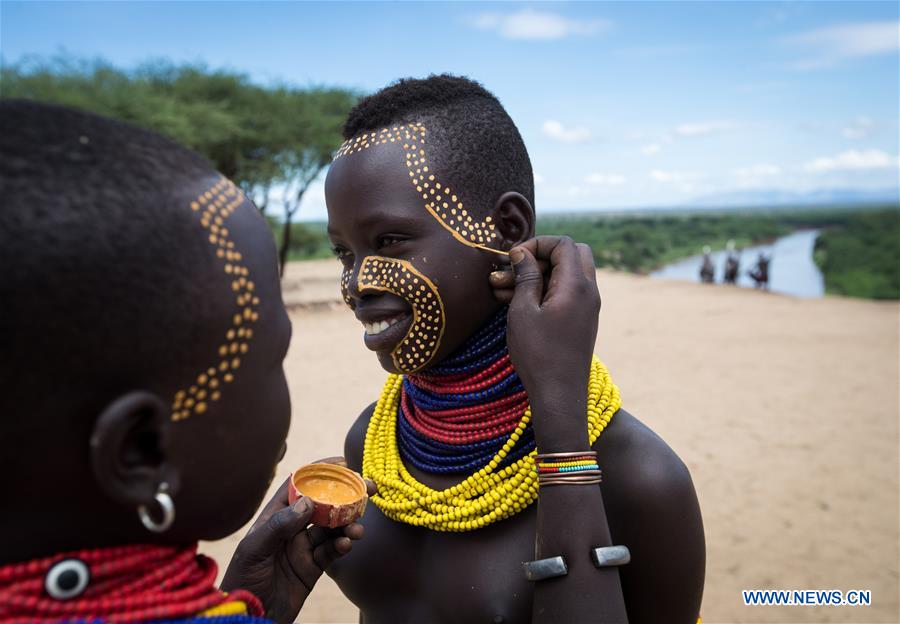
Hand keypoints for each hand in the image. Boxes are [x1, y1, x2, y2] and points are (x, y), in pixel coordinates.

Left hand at [221, 465, 374, 623]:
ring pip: (332, 528)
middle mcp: (290, 528)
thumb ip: (280, 525)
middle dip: (345, 496)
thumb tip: (307, 501)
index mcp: (274, 517)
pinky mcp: (312, 568)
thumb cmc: (243, 581)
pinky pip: (332, 551)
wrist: (248, 618)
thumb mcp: (254, 550)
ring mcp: (303, 547)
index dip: (319, 472)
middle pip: (323, 504)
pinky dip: (343, 545)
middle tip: (368, 490)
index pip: (298, 485)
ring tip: (357, 529)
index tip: (343, 464)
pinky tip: (346, 545)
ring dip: (348, 524)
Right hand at [493, 236, 599, 448]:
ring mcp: (587, 307)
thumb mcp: (523, 311)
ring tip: (499, 289)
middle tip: (513, 269)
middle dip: (540, 256)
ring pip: (566, 274)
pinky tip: (513, 302)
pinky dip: (544, 291)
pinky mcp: (581, 320)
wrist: (560, 395)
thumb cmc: (538, 354)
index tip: (513, 257)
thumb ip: (525, 277)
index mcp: (577, 285)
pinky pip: (565, 293)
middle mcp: (589, 292)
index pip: (564, 244)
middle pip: (571, 254)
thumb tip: (522, 253)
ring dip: (537, 275)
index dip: (537, 243)